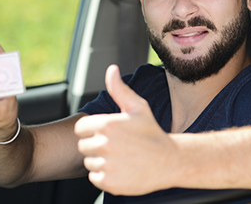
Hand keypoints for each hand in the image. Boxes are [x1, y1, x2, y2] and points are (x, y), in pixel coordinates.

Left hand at [75, 65, 177, 195]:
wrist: (169, 161)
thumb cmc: (152, 133)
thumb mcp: (138, 107)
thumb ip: (119, 89)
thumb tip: (111, 69)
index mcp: (107, 124)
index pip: (81, 129)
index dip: (92, 131)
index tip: (107, 134)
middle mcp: (104, 144)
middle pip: (83, 146)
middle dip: (96, 146)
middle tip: (117, 147)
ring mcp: (107, 164)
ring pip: (89, 162)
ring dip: (101, 161)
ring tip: (120, 158)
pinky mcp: (109, 182)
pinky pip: (95, 177)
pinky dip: (105, 176)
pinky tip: (121, 170)